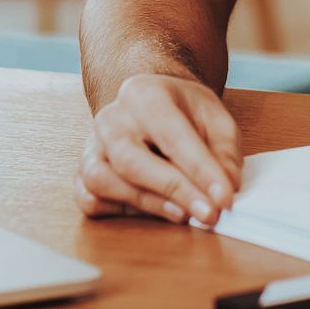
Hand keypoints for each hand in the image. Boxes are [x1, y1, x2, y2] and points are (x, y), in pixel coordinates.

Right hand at [76, 73, 242, 223]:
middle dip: (173, 191)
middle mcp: (110, 118)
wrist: (152, 105)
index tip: (225, 198)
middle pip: (130, 161)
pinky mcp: (83, 172)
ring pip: (102, 181)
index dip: (200, 171)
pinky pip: (90, 198)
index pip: (170, 135)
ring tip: (183, 214)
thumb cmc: (183, 112)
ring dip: (146, 204)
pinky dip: (120, 211)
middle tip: (208, 214)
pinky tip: (154, 210)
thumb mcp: (215, 118)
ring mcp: (92, 146)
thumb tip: (226, 187)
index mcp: (143, 93)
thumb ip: (224, 152)